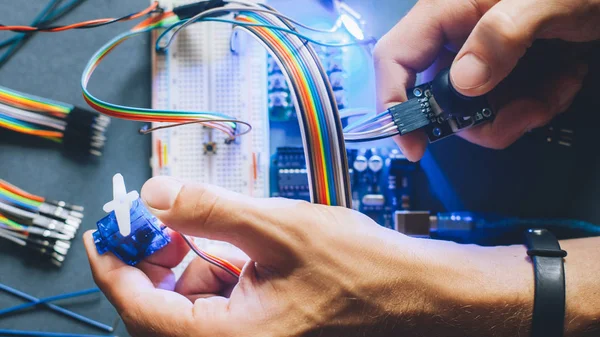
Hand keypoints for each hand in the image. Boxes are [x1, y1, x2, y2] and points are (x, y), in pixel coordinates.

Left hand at [85, 176, 540, 336]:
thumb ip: (210, 210)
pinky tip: (228, 243)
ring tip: (203, 225)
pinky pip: (214, 302)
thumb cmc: (362, 270)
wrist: (410, 290)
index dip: (115, 267)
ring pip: (186, 305)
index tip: (108, 231)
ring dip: (182, 262)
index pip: (143, 310)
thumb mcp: (279, 228)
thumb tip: (157, 193)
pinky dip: (208, 270)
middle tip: (157, 216)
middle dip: (152, 260)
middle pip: (159, 310)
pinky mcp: (259, 325)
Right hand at [374, 0, 599, 160]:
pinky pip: (501, 107)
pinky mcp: (503, 70)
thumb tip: (464, 84)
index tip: (415, 146)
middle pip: (439, 97)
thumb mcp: (548, 1)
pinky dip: (535, 105)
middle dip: (483, 118)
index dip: (394, 103)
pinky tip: (564, 80)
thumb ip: (502, 35)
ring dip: (521, 112)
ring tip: (562, 85)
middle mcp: (457, 36)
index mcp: (449, 9)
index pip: (396, 57)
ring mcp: (481, 56)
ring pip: (474, 111)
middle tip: (530, 113)